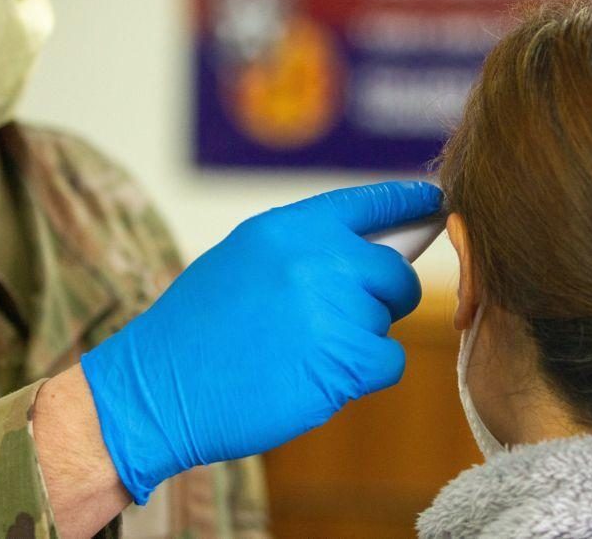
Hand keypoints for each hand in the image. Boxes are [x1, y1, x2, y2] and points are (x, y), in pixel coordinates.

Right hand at [80, 181, 442, 504]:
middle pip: (395, 272)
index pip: (369, 203)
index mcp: (289, 228)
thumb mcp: (241, 261)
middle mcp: (319, 259)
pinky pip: (388, 361)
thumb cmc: (193, 331)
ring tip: (302, 352)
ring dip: (359, 340)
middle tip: (343, 320)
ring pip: (385, 321)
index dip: (407, 202)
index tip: (436, 204)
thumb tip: (362, 255)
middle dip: (383, 297)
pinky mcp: (344, 361)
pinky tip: (319, 377)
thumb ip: (302, 250)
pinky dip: (364, 374)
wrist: (156, 389)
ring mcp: (334, 309)